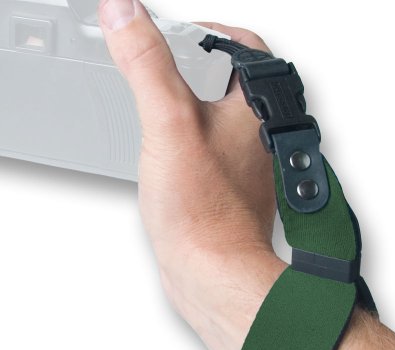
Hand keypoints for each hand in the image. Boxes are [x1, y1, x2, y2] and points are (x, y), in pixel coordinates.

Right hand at [99, 0, 286, 349]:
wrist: (212, 272)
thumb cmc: (204, 214)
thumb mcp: (168, 126)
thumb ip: (149, 66)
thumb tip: (126, 14)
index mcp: (259, 112)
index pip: (249, 48)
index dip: (212, 32)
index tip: (180, 36)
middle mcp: (261, 138)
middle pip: (236, 83)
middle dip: (200, 70)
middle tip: (168, 68)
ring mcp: (247, 166)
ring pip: (223, 119)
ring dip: (194, 106)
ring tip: (162, 107)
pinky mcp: (230, 191)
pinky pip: (213, 152)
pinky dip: (192, 142)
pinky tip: (170, 152)